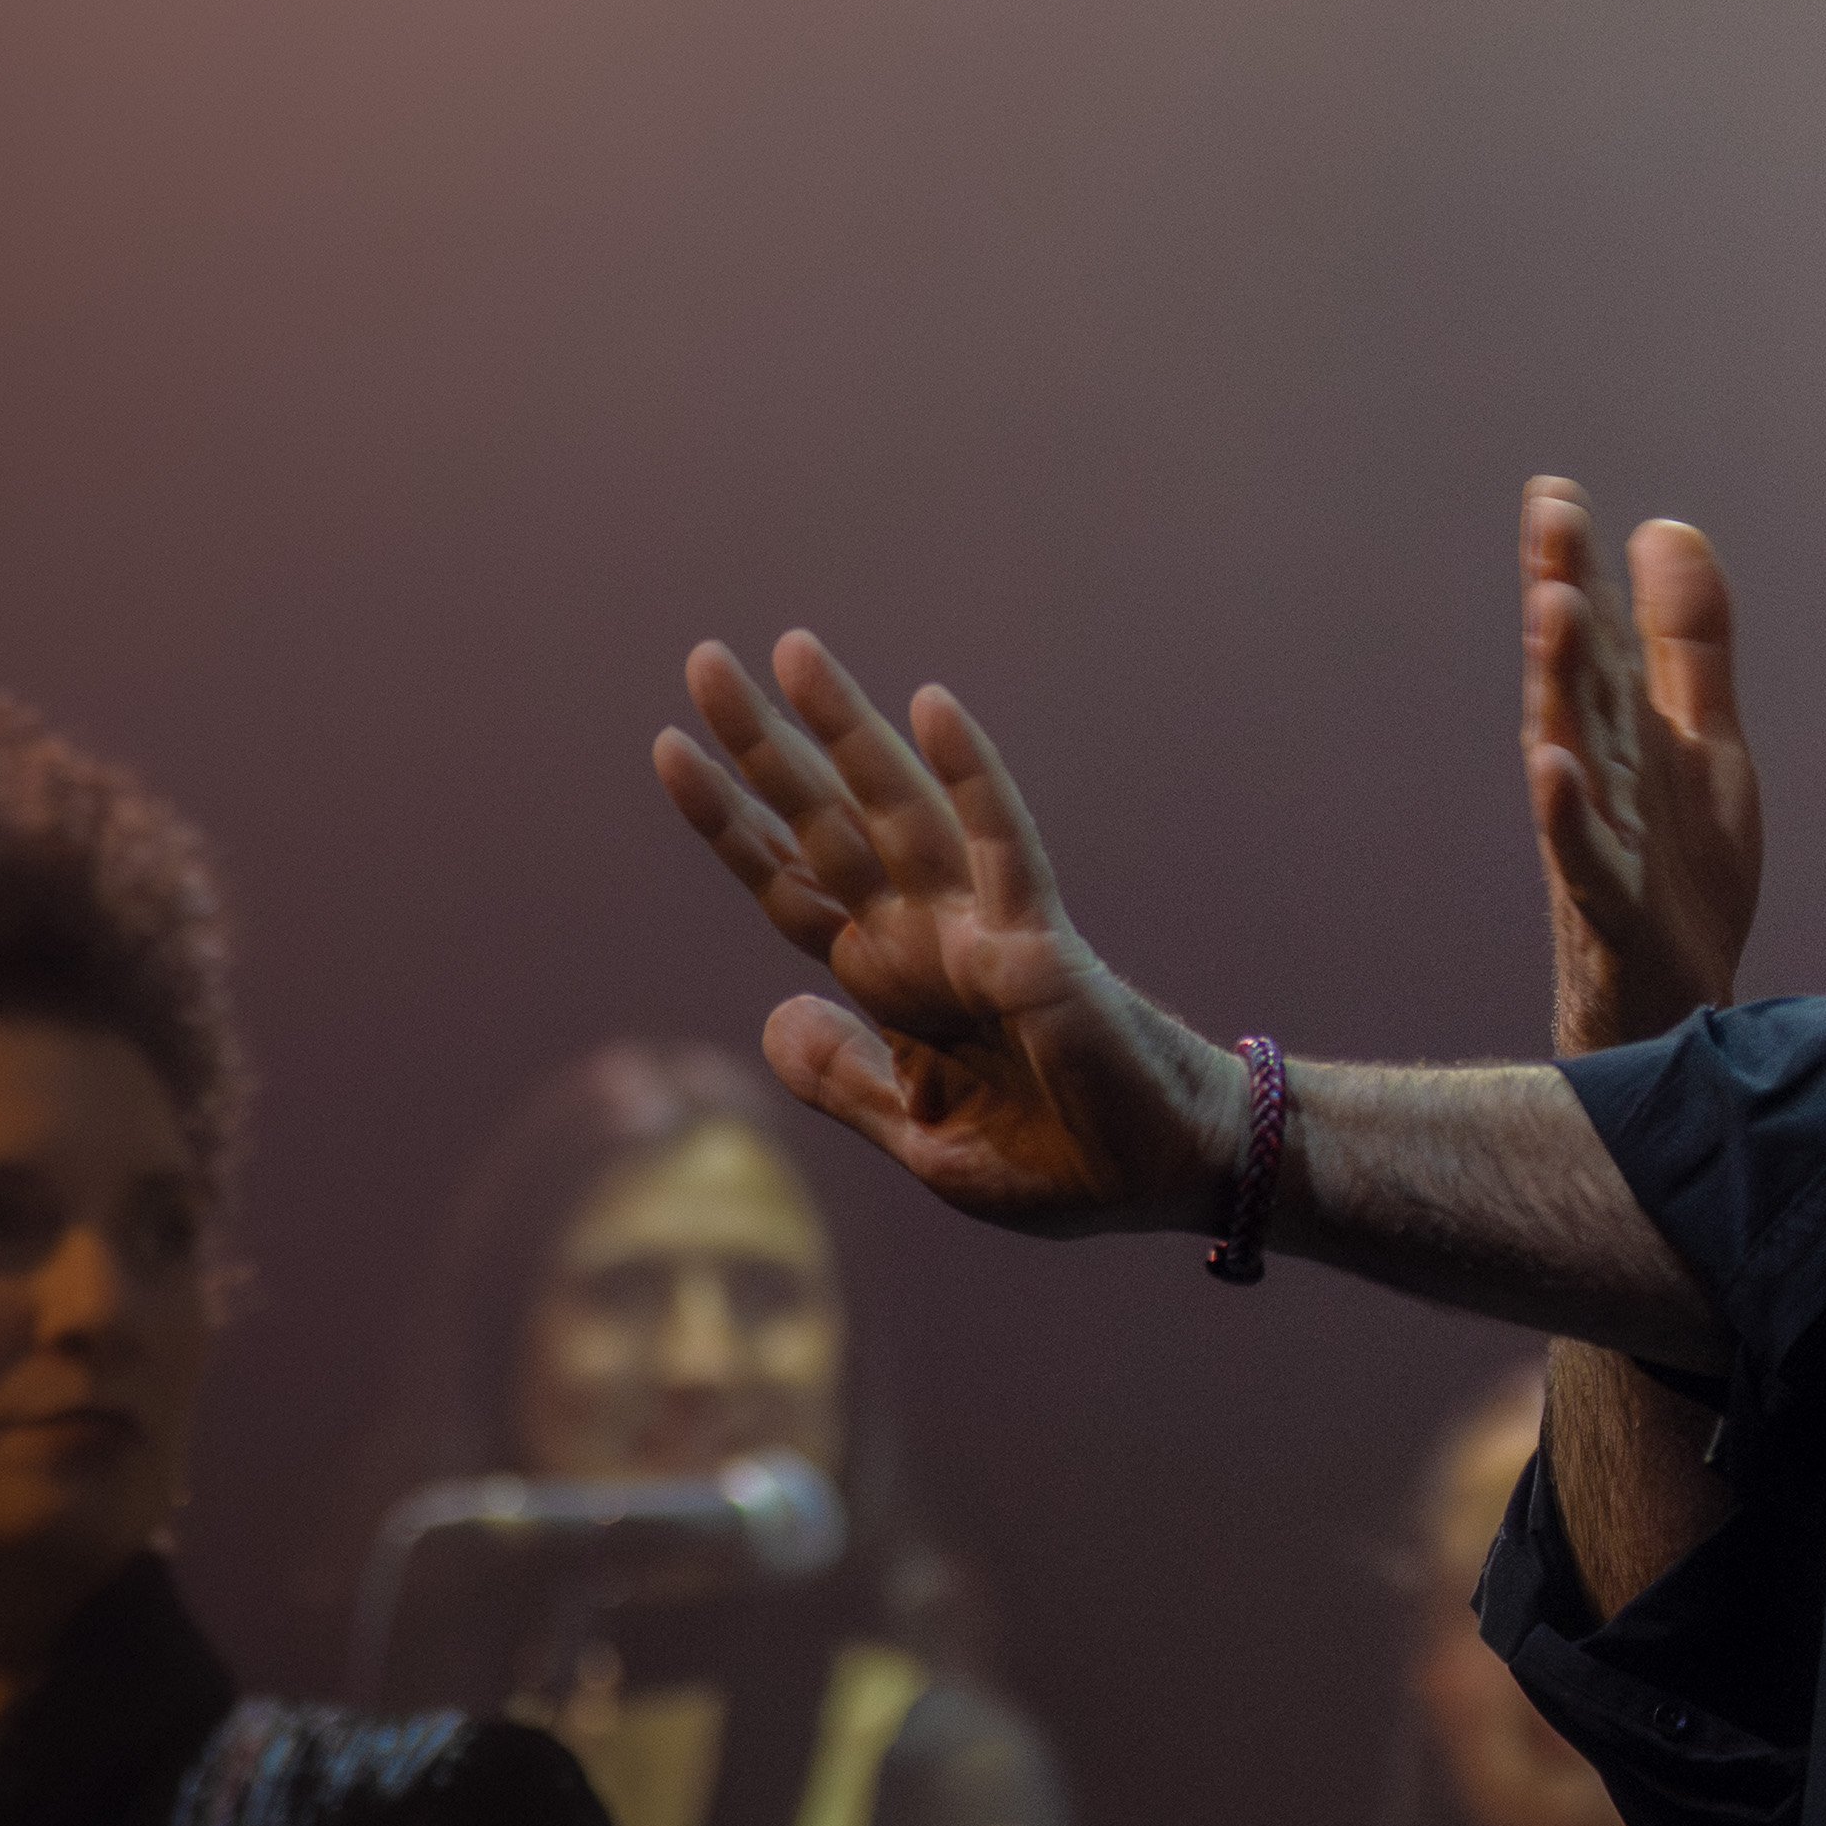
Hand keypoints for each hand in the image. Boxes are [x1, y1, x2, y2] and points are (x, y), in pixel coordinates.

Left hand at [655, 633, 1235, 1239]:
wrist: (1156, 1175)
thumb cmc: (1055, 1156)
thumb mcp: (919, 1136)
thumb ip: (843, 1080)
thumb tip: (777, 1010)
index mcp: (888, 981)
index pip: (788, 882)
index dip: (729, 822)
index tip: (669, 750)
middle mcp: (923, 936)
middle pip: (823, 823)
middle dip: (762, 746)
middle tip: (703, 662)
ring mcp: (977, 927)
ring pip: (895, 810)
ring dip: (845, 729)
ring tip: (792, 651)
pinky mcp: (1037, 938)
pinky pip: (999, 843)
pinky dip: (970, 775)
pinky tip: (934, 707)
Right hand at [1521, 483, 1761, 1054]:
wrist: (1682, 1008)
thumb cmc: (1681, 874)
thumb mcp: (1703, 741)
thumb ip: (1685, 643)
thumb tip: (1664, 526)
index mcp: (1619, 730)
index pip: (1593, 634)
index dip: (1575, 564)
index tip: (1556, 490)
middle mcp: (1595, 775)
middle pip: (1575, 675)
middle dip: (1561, 592)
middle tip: (1548, 516)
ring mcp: (1596, 839)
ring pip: (1572, 751)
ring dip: (1558, 680)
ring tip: (1551, 606)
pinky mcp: (1611, 907)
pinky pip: (1581, 856)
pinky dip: (1565, 813)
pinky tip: (1553, 765)